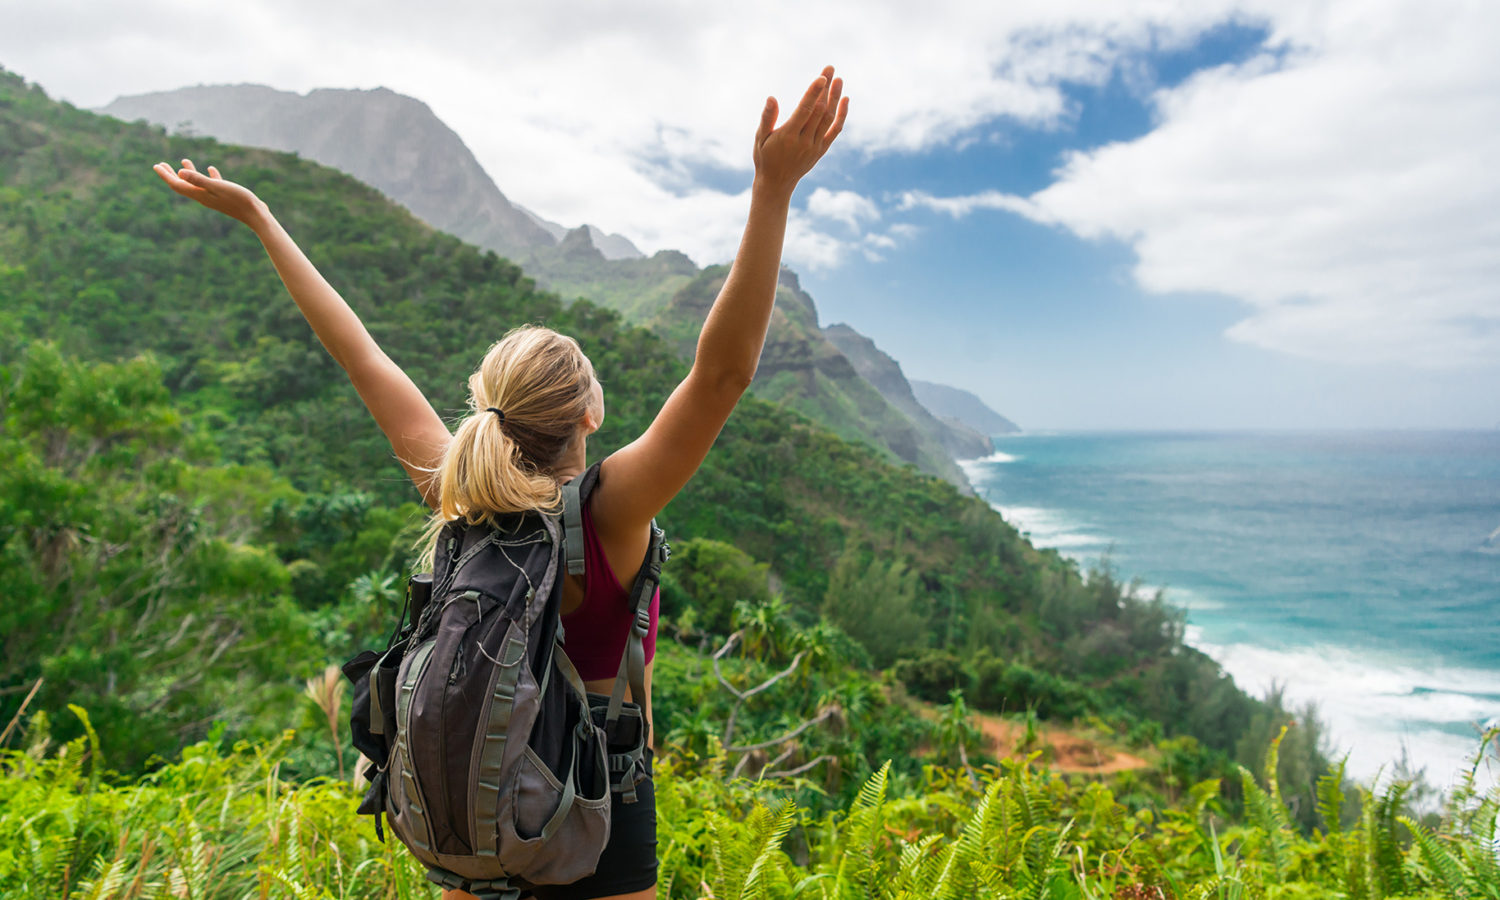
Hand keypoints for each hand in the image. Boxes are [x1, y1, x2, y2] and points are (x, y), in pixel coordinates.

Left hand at [153, 159, 268, 226]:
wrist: (256, 215)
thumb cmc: (238, 200)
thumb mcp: (217, 187)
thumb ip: (199, 180)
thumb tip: (179, 173)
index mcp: (200, 195)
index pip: (177, 184)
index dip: (165, 175)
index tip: (156, 165)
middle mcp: (204, 197)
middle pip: (183, 185)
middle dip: (171, 175)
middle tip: (161, 164)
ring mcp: (214, 197)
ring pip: (196, 184)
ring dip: (188, 173)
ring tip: (184, 161)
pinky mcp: (224, 196)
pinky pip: (212, 184)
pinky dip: (208, 176)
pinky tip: (211, 168)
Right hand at [752, 66, 848, 194]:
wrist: (777, 183)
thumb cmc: (765, 157)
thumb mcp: (760, 138)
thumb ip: (767, 118)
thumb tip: (771, 98)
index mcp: (788, 136)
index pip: (805, 110)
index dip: (814, 93)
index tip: (822, 77)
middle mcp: (804, 141)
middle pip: (820, 110)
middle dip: (826, 88)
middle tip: (830, 68)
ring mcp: (815, 146)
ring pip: (829, 118)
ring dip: (835, 98)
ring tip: (839, 79)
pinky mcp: (822, 150)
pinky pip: (835, 130)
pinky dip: (841, 115)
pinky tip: (844, 99)